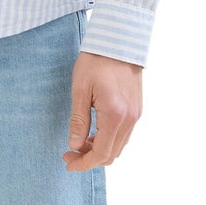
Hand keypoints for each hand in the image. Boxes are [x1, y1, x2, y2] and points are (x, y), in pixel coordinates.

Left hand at [63, 51, 141, 168]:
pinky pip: (124, 135)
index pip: (101, 153)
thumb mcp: (80, 90)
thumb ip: (78, 121)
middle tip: (69, 153)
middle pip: (112, 154)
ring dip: (100, 150)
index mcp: (115, 115)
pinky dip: (109, 140)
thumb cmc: (96, 61)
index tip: (68, 162)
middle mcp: (129, 119)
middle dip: (89, 159)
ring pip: (119, 146)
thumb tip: (75, 145)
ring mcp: (136, 115)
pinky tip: (94, 132)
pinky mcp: (137, 109)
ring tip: (80, 142)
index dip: (83, 163)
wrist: (119, 41)